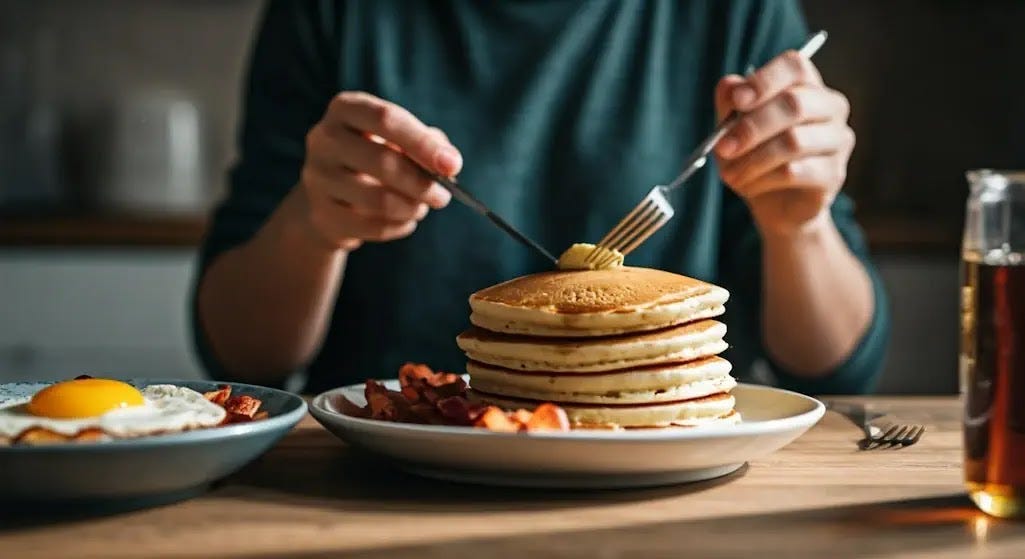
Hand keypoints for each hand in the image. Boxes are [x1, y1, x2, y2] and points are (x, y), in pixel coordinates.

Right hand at [298, 91, 461, 250]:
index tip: (452, 165)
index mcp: (346, 109)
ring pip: (379, 200)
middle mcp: (324, 139)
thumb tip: (449, 162)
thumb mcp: (399, 139)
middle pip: (383, 162)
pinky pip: (372, 227)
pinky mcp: (322, 215)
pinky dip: (399, 227)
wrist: (331, 194)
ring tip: (421, 207)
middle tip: (443, 196)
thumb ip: (428, 143)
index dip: (423, 143)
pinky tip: (405, 221)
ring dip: (412, 208)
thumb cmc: (375, 156)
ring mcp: (317, 178)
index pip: (386, 119)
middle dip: (422, 183)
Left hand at [713, 51, 853, 236]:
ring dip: (753, 159)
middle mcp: (831, 106)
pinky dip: (763, 179)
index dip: (764, 80)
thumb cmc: (754, 157)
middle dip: (751, 127)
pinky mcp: (834, 174)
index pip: (795, 66)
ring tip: (730, 175)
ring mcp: (838, 140)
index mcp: (806, 85)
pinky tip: (748, 186)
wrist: (774, 206)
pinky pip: (795, 171)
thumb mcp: (732, 128)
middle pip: (794, 104)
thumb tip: (730, 85)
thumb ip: (730, 104)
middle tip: (723, 148)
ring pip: (794, 141)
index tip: (737, 101)